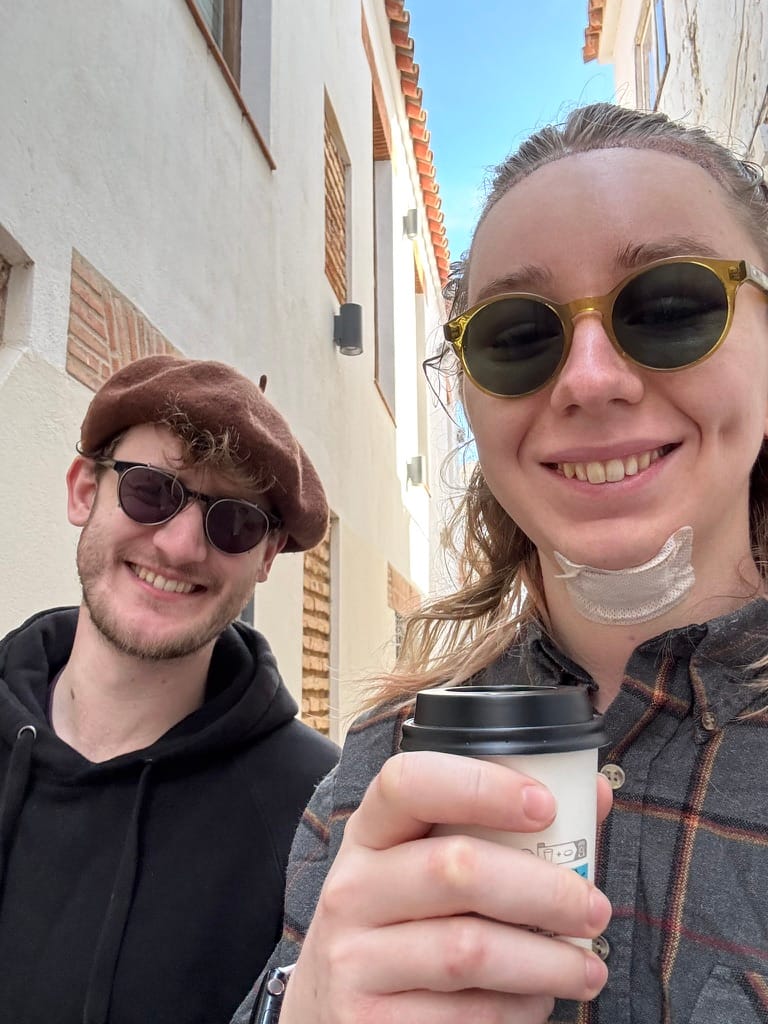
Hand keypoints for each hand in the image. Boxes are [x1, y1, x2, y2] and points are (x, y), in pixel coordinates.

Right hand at [280, 751, 611, 1023]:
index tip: (543, 804)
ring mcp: (354, 959)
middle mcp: (352, 888)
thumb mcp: (424, 862)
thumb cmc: (402, 920)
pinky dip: (518, 1010)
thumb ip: (501, 826)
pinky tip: (536, 1000)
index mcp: (369, 832)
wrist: (330, 1007)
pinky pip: (464, 1015)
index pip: (407, 783)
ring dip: (547, 961)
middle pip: (455, 868)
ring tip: (588, 967)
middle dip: (543, 888)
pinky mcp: (369, 1023)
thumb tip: (591, 794)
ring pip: (468, 950)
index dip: (478, 786)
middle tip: (594, 907)